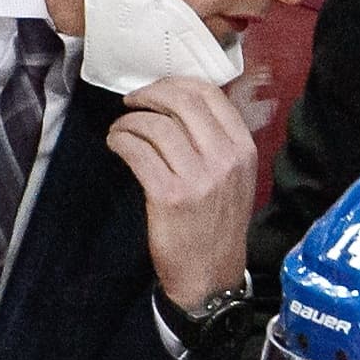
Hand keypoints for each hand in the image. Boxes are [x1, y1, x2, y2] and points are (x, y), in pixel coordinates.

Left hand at [110, 76, 257, 313]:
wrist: (210, 276)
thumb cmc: (217, 224)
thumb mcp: (235, 178)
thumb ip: (218, 141)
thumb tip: (181, 102)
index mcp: (242, 150)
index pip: (210, 94)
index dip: (175, 84)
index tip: (157, 90)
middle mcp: (224, 160)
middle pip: (182, 102)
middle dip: (150, 94)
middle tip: (133, 102)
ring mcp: (198, 178)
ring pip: (156, 125)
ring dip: (130, 122)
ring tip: (121, 130)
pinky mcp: (169, 195)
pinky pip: (138, 151)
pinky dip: (121, 141)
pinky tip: (117, 145)